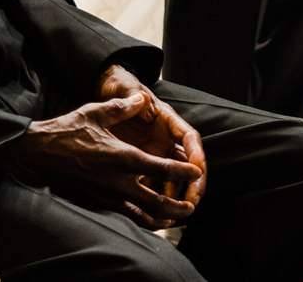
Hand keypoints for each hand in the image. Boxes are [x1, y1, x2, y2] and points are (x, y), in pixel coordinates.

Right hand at [4, 86, 200, 230]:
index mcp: (123, 157)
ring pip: (142, 215)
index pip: (162, 168)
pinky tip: (148, 219)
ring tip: (174, 220)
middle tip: (191, 208)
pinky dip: (141, 220)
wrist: (37, 153)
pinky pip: (125, 216)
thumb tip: (142, 97)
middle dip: (178, 207)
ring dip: (162, 219)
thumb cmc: (67, 131)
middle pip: (157, 202)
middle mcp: (118, 181)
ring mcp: (108, 195)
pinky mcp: (98, 201)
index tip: (196, 173)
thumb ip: (122, 107)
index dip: (183, 172)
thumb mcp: (96, 112)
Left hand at [96, 64, 207, 216]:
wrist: (104, 93)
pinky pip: (155, 183)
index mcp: (166, 119)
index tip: (197, 169)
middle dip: (194, 182)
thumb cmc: (118, 87)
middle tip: (193, 201)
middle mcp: (165, 137)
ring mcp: (155, 152)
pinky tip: (157, 214)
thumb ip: (131, 94)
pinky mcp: (142, 164)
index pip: (188, 137)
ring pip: (175, 177)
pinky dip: (159, 198)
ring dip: (178, 195)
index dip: (196, 154)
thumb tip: (142, 98)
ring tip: (176, 214)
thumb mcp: (123, 88)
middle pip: (188, 162)